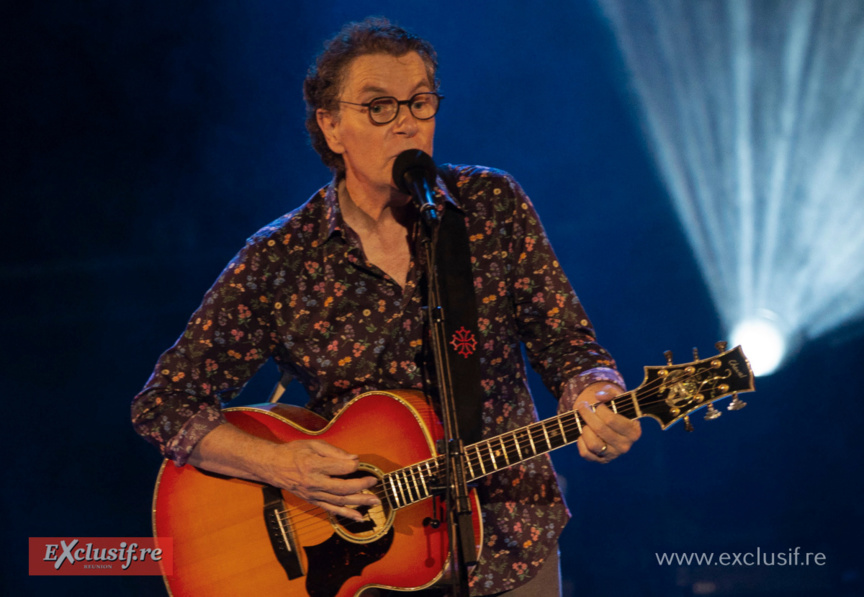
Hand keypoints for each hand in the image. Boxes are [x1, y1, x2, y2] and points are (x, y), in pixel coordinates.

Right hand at [259, 439, 379, 520]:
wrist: (274, 467)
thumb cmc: (295, 452)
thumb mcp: (314, 445)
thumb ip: (335, 452)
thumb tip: (354, 459)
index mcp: (314, 465)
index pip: (340, 468)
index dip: (353, 465)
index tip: (358, 462)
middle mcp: (314, 482)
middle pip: (342, 488)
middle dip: (362, 486)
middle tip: (374, 482)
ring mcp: (313, 494)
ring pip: (339, 501)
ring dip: (359, 502)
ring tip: (375, 501)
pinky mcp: (313, 501)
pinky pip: (332, 510)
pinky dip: (346, 514)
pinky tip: (360, 517)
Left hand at [574, 382, 640, 462]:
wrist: (612, 425)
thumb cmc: (615, 410)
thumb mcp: (617, 398)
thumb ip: (610, 392)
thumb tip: (599, 396)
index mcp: (633, 431)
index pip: (611, 419)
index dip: (599, 409)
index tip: (596, 404)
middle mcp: (625, 445)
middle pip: (600, 429)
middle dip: (587, 415)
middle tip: (583, 407)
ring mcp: (613, 455)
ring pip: (593, 444)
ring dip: (585, 430)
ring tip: (586, 424)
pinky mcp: (601, 460)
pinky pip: (586, 454)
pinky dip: (581, 443)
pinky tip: (583, 435)